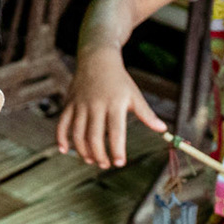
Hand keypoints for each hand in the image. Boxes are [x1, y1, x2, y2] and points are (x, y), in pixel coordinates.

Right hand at [57, 50, 166, 167]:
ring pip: (78, 133)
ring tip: (91, 160)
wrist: (97, 59)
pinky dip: (61, 138)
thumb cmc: (119, 80)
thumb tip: (163, 129)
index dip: (117, 149)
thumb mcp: (134, 95)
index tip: (119, 163)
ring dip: (83, 150)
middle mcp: (95, 105)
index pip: (116, 131)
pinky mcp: (69, 104)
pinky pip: (62, 124)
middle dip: (99, 154)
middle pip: (94, 136)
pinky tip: (64, 150)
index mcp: (114, 104)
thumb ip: (147, 114)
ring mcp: (80, 105)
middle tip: (106, 165)